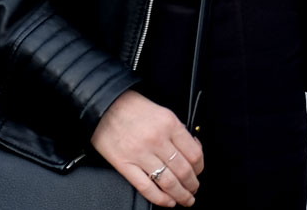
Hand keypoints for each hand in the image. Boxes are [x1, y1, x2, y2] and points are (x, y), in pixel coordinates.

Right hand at [91, 90, 204, 206]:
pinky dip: (160, 198)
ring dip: (181, 195)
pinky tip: (168, 201)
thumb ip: (177, 132)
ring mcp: (140, 154)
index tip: (199, 172)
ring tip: (185, 199)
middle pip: (183, 171)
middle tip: (194, 190)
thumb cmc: (133, 108)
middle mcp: (157, 140)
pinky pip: (146, 187)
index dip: (200, 168)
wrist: (105, 106)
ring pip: (168, 182)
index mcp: (169, 124)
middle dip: (192, 185)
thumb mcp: (163, 112)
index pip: (194, 153)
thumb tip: (192, 150)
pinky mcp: (125, 165)